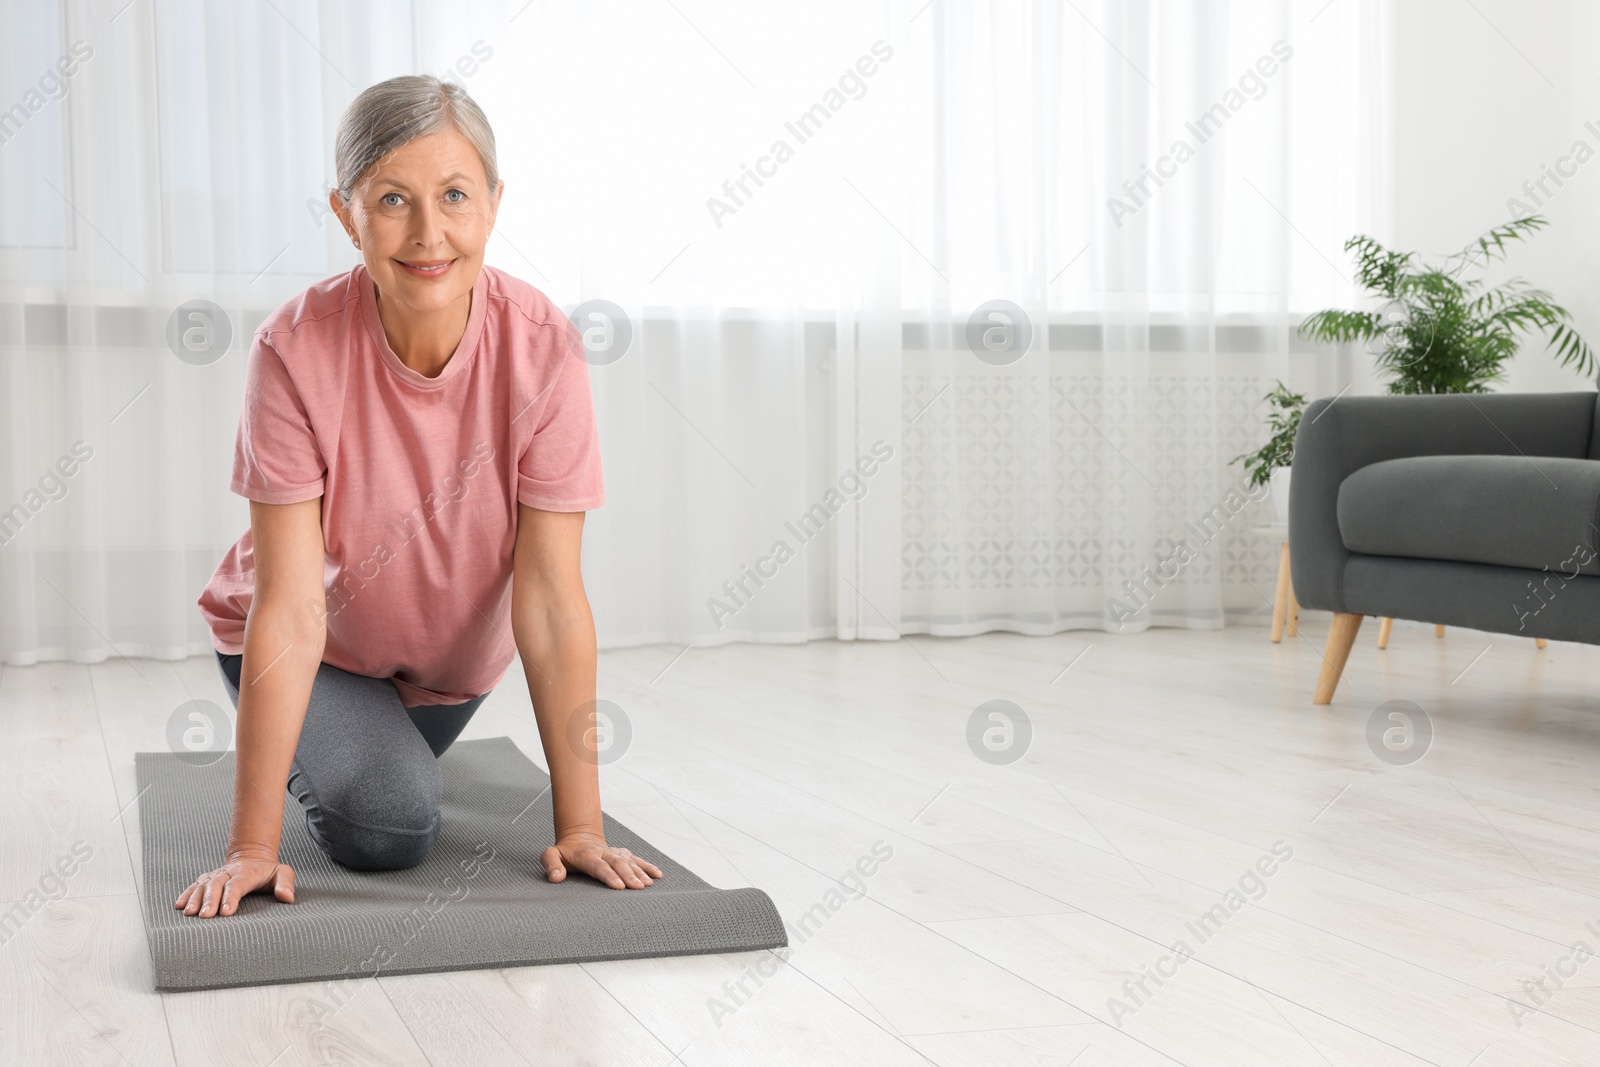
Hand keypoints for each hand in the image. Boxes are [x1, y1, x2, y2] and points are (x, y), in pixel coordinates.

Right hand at [174, 850, 295, 917]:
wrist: (252, 857)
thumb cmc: (268, 871)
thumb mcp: (282, 873)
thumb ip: (286, 883)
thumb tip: (287, 897)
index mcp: (246, 873)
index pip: (237, 884)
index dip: (231, 897)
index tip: (226, 911)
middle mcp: (228, 872)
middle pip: (217, 885)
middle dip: (210, 900)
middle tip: (205, 916)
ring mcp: (216, 875)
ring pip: (203, 885)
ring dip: (195, 898)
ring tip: (189, 913)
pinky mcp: (207, 878)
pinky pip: (195, 885)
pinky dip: (186, 894)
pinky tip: (179, 905)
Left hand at [541, 832, 662, 888]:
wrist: (579, 838)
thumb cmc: (564, 853)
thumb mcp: (551, 855)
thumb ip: (551, 864)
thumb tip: (556, 877)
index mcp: (586, 855)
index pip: (599, 866)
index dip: (609, 875)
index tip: (618, 886)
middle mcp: (604, 852)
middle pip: (618, 864)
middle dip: (628, 875)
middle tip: (638, 888)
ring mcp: (615, 853)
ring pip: (629, 861)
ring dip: (640, 872)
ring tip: (648, 884)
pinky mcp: (623, 854)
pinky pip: (637, 859)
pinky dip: (648, 866)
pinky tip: (657, 875)